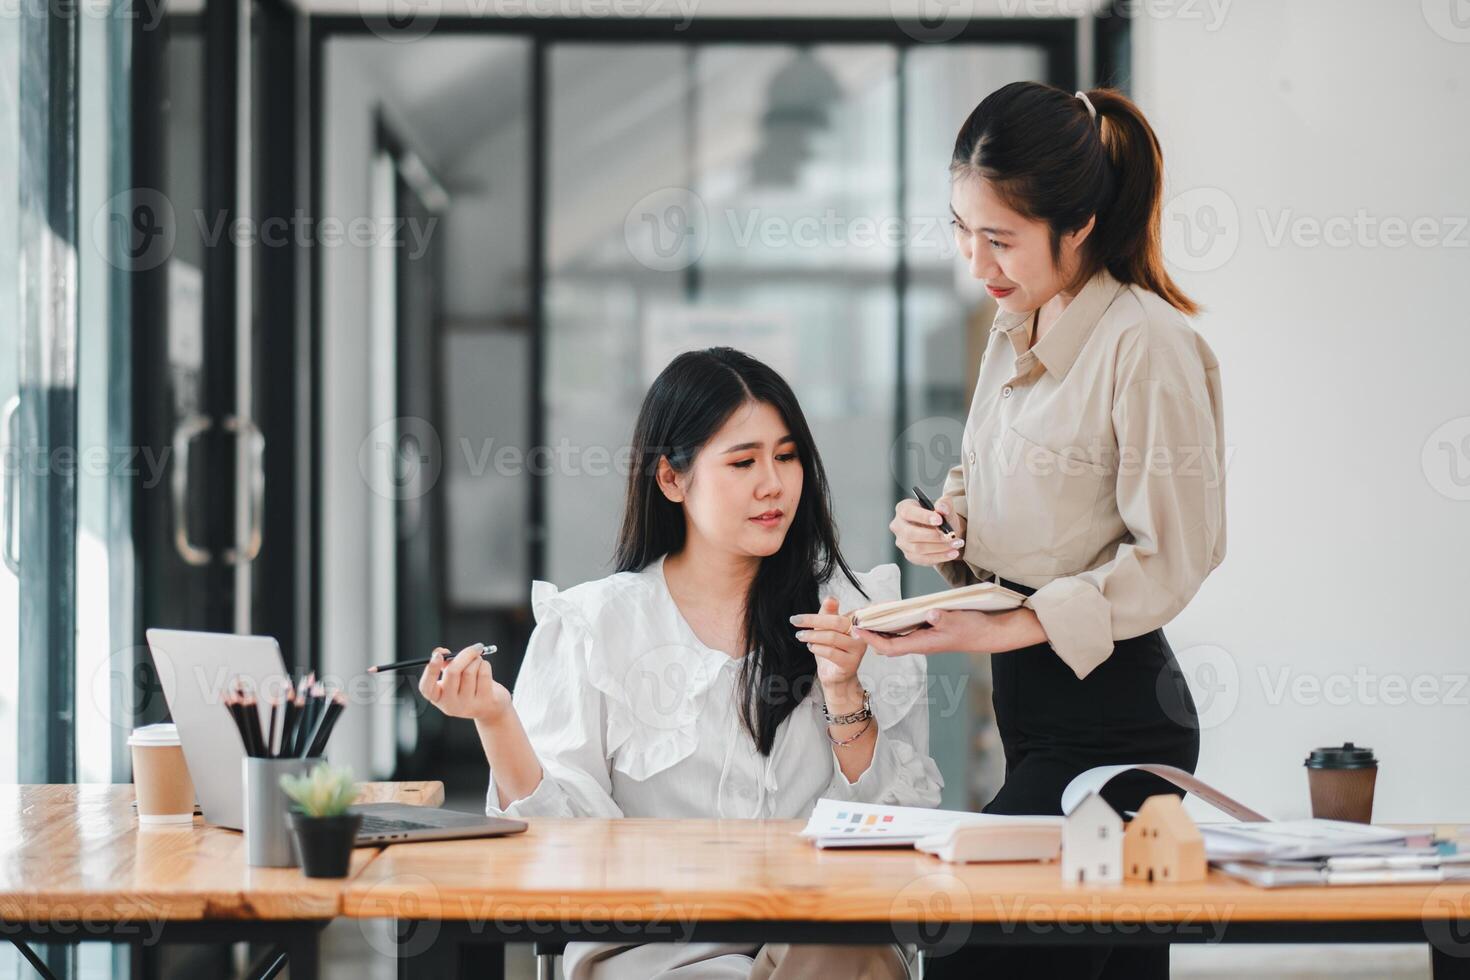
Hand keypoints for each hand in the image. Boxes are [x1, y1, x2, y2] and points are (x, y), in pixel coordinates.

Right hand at [417, 644, 512, 724]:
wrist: (490, 707)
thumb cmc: (469, 687)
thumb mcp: (454, 678)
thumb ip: (445, 664)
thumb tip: (440, 651)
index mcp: (438, 698)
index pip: (426, 687)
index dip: (430, 671)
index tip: (437, 655)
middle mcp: (450, 704)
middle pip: (452, 672)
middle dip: (465, 654)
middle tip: (475, 647)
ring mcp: (467, 705)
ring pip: (470, 670)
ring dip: (477, 660)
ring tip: (479, 663)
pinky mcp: (484, 702)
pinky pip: (483, 673)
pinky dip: (485, 665)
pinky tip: (485, 669)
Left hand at [791, 596, 865, 704]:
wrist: (835, 676)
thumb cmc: (832, 650)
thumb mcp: (826, 629)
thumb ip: (828, 613)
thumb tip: (831, 598)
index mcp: (857, 622)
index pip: (839, 612)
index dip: (821, 610)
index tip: (801, 615)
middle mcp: (861, 634)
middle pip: (837, 622)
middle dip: (813, 620)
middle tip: (795, 621)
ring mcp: (858, 649)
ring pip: (832, 637)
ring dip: (812, 635)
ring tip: (801, 636)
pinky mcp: (851, 663)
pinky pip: (831, 652)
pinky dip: (817, 648)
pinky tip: (811, 647)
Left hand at [853, 607, 1046, 656]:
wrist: (990, 634)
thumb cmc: (974, 628)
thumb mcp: (958, 620)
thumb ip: (942, 618)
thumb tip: (930, 614)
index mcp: (924, 644)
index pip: (890, 648)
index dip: (872, 640)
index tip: (856, 630)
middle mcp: (921, 644)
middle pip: (888, 645)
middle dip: (870, 635)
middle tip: (855, 621)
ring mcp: (925, 639)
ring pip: (895, 639)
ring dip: (880, 630)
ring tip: (866, 617)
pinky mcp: (930, 633)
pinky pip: (905, 632)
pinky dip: (893, 625)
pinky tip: (888, 614)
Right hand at [890, 496, 965, 566]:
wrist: (942, 531)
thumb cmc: (940, 517)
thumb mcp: (945, 507)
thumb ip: (945, 504)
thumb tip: (942, 508)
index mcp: (903, 508)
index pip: (908, 512)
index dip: (923, 517)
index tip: (940, 521)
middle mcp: (898, 526)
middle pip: (910, 534)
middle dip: (933, 536)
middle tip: (950, 535)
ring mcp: (902, 542)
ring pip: (918, 548)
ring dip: (940, 548)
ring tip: (956, 544)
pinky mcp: (909, 555)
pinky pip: (923, 559)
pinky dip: (940, 557)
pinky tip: (952, 553)